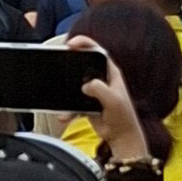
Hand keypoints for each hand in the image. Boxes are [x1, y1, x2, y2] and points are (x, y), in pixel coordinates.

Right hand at [67, 35, 149, 162]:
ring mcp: (94, 91)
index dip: (85, 43)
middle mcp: (102, 79)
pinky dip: (67, 109)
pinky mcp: (86, 103)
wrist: (120, 137)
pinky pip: (72, 102)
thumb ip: (100, 89)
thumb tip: (85, 85)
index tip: (71, 44)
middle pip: (83, 63)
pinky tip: (64, 116)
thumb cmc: (123, 118)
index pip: (98, 51)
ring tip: (58, 90)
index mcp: (111, 73)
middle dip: (70, 61)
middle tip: (59, 58)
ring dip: (65, 87)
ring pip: (75, 82)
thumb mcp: (113, 100)